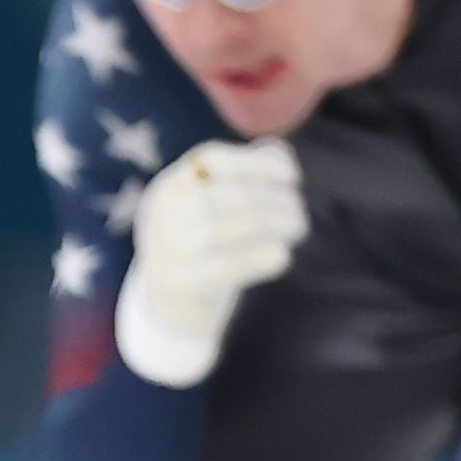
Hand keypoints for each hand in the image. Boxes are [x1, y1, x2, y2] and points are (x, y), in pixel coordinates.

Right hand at [112, 138, 309, 387]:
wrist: (169, 304)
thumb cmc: (204, 244)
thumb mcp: (213, 205)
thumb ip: (246, 176)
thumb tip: (280, 156)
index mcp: (171, 185)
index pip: (209, 157)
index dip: (256, 163)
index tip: (293, 175)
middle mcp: (162, 214)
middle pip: (217, 196)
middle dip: (268, 199)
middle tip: (299, 209)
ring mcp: (166, 250)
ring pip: (216, 229)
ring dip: (268, 224)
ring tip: (298, 227)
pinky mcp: (181, 284)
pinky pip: (222, 268)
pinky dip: (258, 258)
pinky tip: (283, 255)